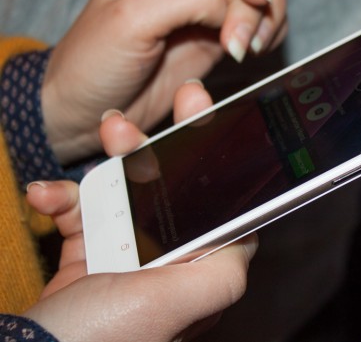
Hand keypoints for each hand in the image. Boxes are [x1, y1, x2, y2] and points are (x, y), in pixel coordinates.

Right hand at [25, 82, 256, 340]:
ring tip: (110, 132)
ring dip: (118, 158)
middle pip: (176, 189)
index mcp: (197, 276)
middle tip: (172, 105)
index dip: (217, 158)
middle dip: (167, 145)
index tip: (208, 116)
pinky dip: (64, 197)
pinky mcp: (86, 256)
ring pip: (131, 190)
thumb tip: (249, 235)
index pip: (219, 206)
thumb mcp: (173, 305)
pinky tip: (48, 194)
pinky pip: (82, 211)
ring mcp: (125, 259)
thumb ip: (221, 271)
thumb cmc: (100, 339)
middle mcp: (167, 266)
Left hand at [42, 0, 286, 164]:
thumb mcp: (131, 20)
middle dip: (253, 4)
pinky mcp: (219, 35)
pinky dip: (267, 36)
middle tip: (238, 44)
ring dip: (266, 19)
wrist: (90, 110)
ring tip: (245, 50)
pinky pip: (261, 24)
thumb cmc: (95, 62)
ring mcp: (206, 4)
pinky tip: (251, 52)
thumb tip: (234, 5)